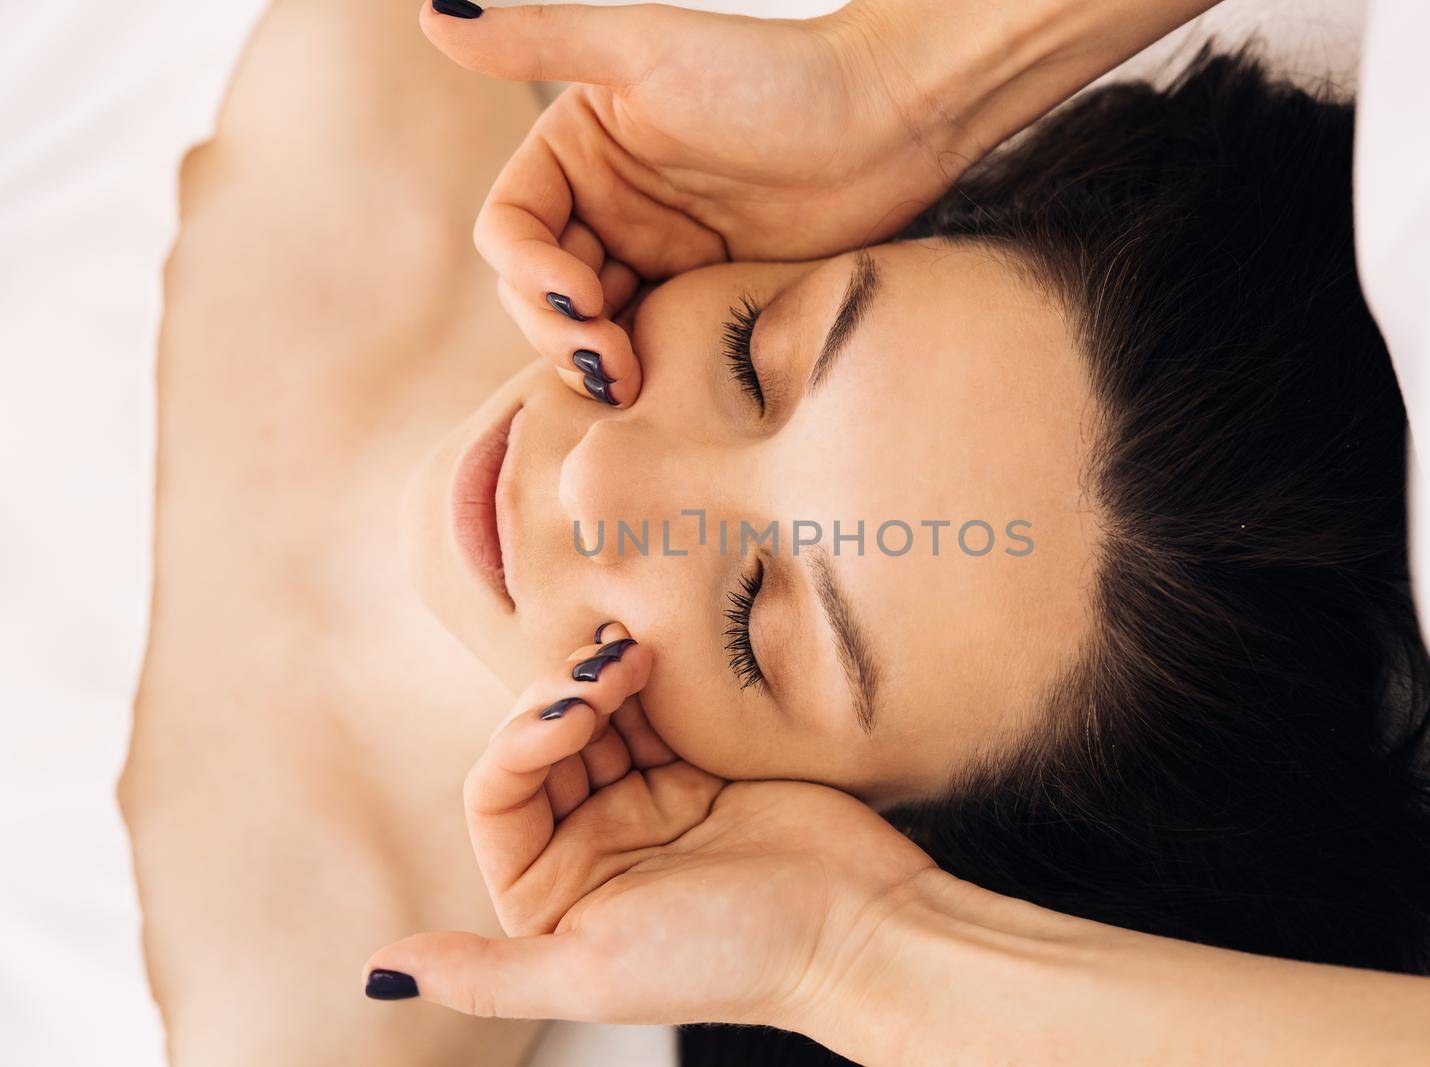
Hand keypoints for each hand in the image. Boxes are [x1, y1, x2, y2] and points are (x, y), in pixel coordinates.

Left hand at [365, 624, 934, 1028]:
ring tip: (635, 648)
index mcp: (553, 894)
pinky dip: (649, 672)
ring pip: (595, 714)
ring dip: (602, 673)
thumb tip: (378, 973)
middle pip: (540, 741)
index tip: (576, 712)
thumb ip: (485, 976)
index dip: (522, 739)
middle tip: (613, 668)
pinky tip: (657, 643)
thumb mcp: (594, 973)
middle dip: (561, 695)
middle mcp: (591, 845)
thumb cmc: (730, 958)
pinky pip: (654, 706)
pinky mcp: (700, 769)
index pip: (499, 790)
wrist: (859, 927)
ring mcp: (647, 801)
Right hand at [419, 0, 1092, 407]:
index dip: (528, 272)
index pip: (512, 231)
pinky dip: (645, 373)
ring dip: (597, 363)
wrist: (890, 123)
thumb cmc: (773, 76)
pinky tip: (659, 392)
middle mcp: (611, 210)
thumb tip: (434, 14)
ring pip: (593, 332)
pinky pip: (655, 349)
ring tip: (632, 382)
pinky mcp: (710, 298)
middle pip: (542, 294)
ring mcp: (661, 259)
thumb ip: (543, 36)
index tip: (580, 294)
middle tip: (612, 362)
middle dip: (561, 332)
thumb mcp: (647, 51)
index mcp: (580, 154)